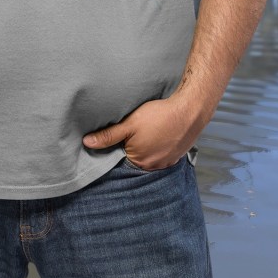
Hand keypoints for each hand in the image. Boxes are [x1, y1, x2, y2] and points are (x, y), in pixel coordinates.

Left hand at [82, 95, 200, 170]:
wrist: (190, 110)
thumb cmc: (158, 116)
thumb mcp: (129, 124)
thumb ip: (108, 135)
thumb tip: (87, 142)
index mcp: (139, 161)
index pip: (121, 158)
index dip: (118, 147)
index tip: (120, 136)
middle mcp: (153, 167)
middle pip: (136, 158)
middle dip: (133, 147)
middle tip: (136, 132)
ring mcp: (167, 162)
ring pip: (150, 156)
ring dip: (147, 147)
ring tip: (149, 132)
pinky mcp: (177, 156)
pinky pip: (163, 154)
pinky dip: (160, 146)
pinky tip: (159, 134)